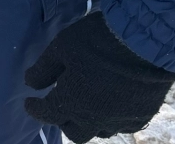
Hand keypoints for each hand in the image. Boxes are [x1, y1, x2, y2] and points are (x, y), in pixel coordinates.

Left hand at [24, 13, 174, 141]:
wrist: (144, 41)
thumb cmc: (96, 41)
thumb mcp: (60, 48)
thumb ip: (43, 69)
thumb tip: (30, 84)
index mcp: (71, 102)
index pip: (47, 114)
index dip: (35, 109)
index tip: (29, 102)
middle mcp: (95, 118)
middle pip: (74, 132)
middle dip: (63, 121)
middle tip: (60, 106)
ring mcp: (120, 119)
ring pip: (100, 131)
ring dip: (89, 121)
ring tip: (86, 105)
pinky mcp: (142, 115)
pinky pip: (123, 125)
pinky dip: (113, 118)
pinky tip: (111, 105)